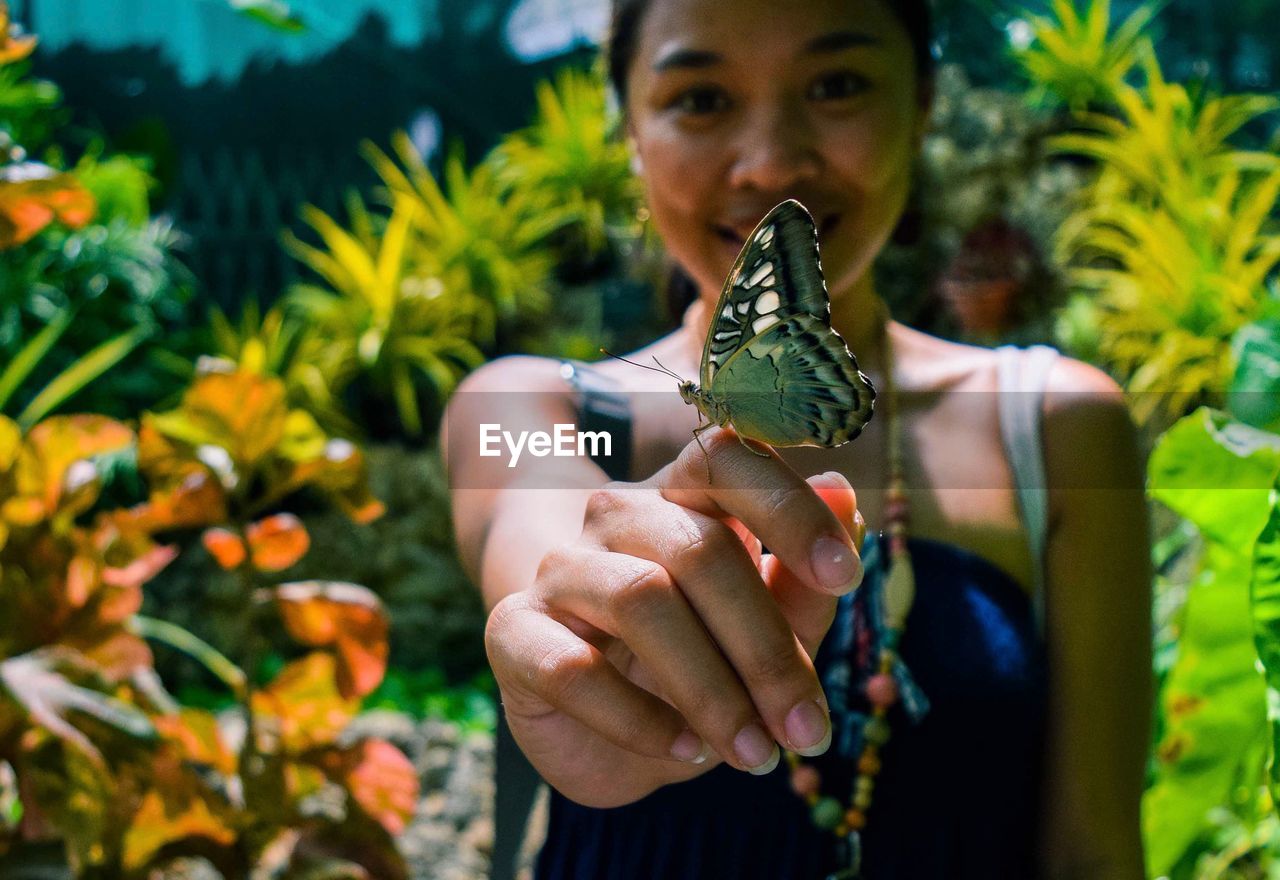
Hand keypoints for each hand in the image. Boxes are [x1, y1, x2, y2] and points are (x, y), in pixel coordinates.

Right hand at [484, 427, 864, 806]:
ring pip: (640, 601)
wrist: (608, 732)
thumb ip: (801, 580)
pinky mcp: (514, 631)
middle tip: (808, 729)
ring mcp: (561, 570)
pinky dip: (638, 719)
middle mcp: (617, 518)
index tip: (847, 575)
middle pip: (698, 549)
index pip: (727, 458)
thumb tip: (844, 496)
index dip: (788, 507)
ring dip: (711, 691)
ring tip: (754, 754)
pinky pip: (571, 667)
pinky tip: (681, 751)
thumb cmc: (700, 669)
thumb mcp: (765, 637)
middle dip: (766, 648)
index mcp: (684, 499)